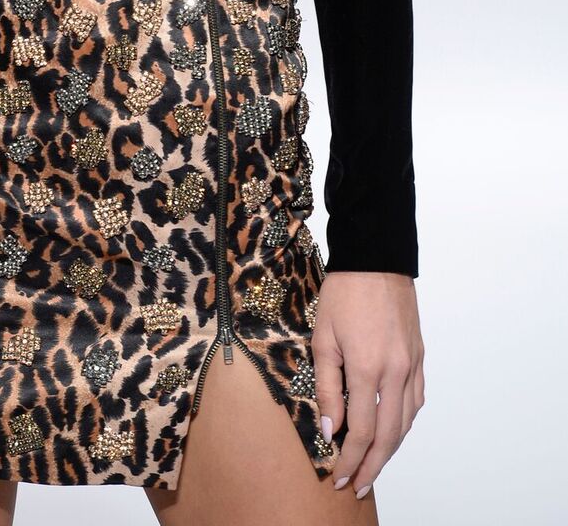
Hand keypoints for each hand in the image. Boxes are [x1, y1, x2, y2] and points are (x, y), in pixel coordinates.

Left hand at [312, 270, 424, 499]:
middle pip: (388, 436)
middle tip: (357, 486)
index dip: (350, 459)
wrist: (376, 258)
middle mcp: (396, 372)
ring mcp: (412, 365)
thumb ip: (326, 386)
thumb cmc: (344, 292)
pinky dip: (403, 423)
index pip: (360, 431)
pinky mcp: (419, 356)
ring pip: (405, 422)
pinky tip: (391, 430)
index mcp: (368, 368)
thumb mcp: (323, 337)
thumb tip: (330, 428)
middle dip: (371, 466)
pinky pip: (416, 401)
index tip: (339, 477)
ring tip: (372, 466)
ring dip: (389, 450)